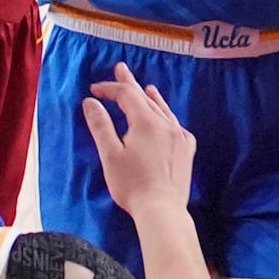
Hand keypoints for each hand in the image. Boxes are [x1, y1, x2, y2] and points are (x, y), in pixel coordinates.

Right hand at [83, 62, 193, 214]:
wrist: (162, 210)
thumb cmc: (132, 184)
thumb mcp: (110, 154)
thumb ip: (101, 125)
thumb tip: (91, 102)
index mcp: (145, 122)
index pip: (127, 95)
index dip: (110, 89)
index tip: (94, 90)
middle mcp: (165, 124)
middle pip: (146, 97)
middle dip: (131, 83)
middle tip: (121, 68)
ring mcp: (179, 137)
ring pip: (163, 110)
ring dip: (151, 98)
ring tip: (147, 88)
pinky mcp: (186, 151)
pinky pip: (176, 126)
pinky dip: (167, 117)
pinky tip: (167, 120)